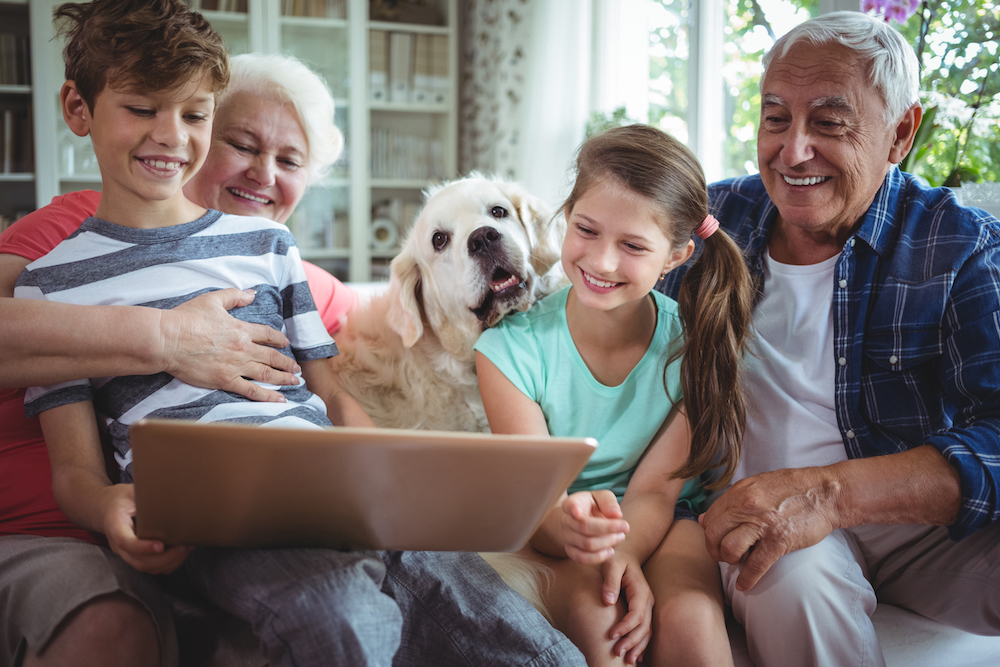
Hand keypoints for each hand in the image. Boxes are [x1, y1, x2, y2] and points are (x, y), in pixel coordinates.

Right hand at [101, 484, 191, 573]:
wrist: (106, 509)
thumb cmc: (121, 499)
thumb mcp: (131, 491)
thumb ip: (146, 494)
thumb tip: (171, 493)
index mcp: (115, 525)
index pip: (125, 541)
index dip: (142, 547)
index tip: (160, 545)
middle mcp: (118, 544)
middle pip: (138, 560)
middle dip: (164, 557)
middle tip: (184, 546)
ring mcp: (126, 553)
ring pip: (146, 567)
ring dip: (169, 562)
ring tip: (186, 548)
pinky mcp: (135, 557)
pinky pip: (151, 568)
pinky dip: (168, 564)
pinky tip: (181, 552)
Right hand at [161, 288, 300, 402]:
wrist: (168, 339)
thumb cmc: (187, 318)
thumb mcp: (212, 300)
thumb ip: (235, 296)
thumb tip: (252, 293)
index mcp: (241, 329)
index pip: (267, 334)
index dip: (279, 339)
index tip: (286, 343)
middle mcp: (243, 348)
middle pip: (272, 356)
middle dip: (287, 363)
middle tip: (298, 368)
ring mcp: (235, 366)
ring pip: (266, 374)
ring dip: (283, 378)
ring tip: (295, 382)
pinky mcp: (224, 380)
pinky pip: (251, 390)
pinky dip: (268, 396)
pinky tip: (280, 400)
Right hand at [559, 490, 628, 563]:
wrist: (580, 521)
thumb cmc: (593, 507)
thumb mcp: (600, 498)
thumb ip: (608, 502)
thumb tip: (617, 515)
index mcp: (572, 504)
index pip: (569, 505)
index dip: (572, 509)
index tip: (577, 512)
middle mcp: (566, 521)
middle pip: (584, 527)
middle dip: (608, 528)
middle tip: (625, 527)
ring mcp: (567, 538)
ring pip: (586, 544)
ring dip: (608, 542)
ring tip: (620, 537)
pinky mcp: (571, 552)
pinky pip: (583, 558)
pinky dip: (599, 557)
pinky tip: (611, 550)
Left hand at [603, 554, 652, 664]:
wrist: (625, 555)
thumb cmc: (616, 559)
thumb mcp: (611, 564)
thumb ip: (610, 581)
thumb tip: (608, 601)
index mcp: (640, 591)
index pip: (636, 614)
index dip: (625, 627)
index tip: (611, 635)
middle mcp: (647, 601)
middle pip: (644, 626)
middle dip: (632, 642)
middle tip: (617, 653)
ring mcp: (647, 607)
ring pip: (647, 631)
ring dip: (638, 646)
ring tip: (627, 659)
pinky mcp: (643, 610)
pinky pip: (646, 630)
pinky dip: (642, 644)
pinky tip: (635, 656)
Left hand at [700, 467, 840, 590]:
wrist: (824, 493)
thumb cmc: (791, 488)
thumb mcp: (756, 485)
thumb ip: (731, 502)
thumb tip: (703, 519)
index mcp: (739, 492)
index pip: (711, 516)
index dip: (709, 532)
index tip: (715, 540)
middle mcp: (747, 506)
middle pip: (714, 534)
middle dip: (714, 549)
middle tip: (722, 555)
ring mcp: (762, 524)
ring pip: (730, 549)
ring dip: (730, 559)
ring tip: (737, 561)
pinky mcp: (779, 540)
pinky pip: (756, 565)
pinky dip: (748, 578)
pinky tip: (744, 585)